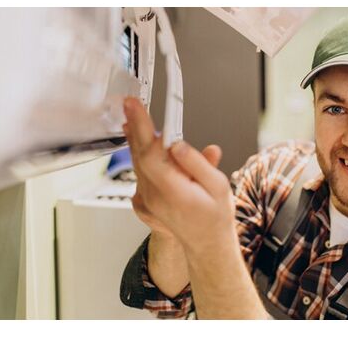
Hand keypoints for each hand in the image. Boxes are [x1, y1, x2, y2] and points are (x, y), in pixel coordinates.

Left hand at [122, 97, 236, 253]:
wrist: (206, 242)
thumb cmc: (214, 215)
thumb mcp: (217, 186)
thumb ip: (197, 163)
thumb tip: (177, 145)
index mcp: (174, 191)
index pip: (151, 153)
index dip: (141, 128)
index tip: (135, 107)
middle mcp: (155, 195)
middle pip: (139, 154)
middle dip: (135, 126)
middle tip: (130, 105)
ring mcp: (147, 199)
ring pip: (137, 163)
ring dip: (135, 139)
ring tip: (133, 117)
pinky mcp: (144, 199)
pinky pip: (138, 173)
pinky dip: (138, 155)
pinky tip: (139, 144)